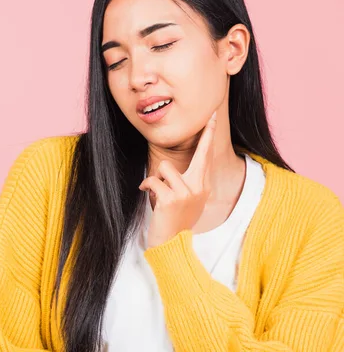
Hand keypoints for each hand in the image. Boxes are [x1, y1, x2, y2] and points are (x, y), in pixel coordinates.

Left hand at [138, 111, 216, 247]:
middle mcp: (199, 188)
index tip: (212, 117)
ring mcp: (186, 193)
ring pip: (166, 167)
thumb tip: (176, 166)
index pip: (207, 158)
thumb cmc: (175, 219)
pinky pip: (153, 180)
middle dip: (205, 135)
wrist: (170, 243)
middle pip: (200, 154)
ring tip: (158, 191)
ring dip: (157, 177)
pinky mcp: (171, 199)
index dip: (209, 136)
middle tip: (210, 115)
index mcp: (203, 187)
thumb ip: (188, 182)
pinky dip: (146, 186)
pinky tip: (146, 194)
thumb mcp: (187, 200)